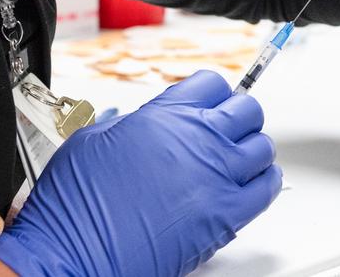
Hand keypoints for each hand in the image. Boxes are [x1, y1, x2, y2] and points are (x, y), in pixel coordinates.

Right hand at [0, 71, 281, 276]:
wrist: (71, 255)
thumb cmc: (74, 206)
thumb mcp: (91, 142)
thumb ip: (123, 124)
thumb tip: (131, 121)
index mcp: (165, 116)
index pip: (213, 84)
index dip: (213, 94)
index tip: (211, 104)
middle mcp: (197, 139)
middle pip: (246, 110)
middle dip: (238, 117)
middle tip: (228, 130)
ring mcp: (216, 176)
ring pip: (262, 147)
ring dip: (252, 150)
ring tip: (238, 160)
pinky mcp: (226, 215)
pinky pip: (267, 187)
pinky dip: (265, 182)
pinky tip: (252, 184)